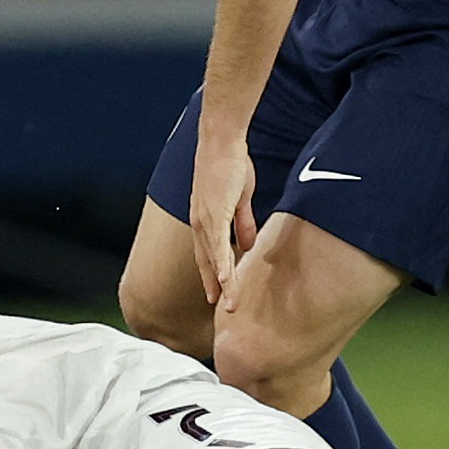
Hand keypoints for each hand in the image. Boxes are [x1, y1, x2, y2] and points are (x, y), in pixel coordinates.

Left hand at [188, 132, 258, 312]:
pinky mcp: (215, 213)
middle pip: (207, 262)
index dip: (211, 274)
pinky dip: (222, 264)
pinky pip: (219, 245)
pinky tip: (226, 281)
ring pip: (215, 259)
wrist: (222, 142)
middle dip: (214, 286)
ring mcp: (206, 219)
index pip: (207, 253)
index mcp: (205, 219)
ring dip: (223, 283)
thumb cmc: (230, 164)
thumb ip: (243, 223)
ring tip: (229, 303)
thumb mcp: (239, 199)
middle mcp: (200, 223)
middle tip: (222, 306)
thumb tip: (248, 244)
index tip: (216, 293)